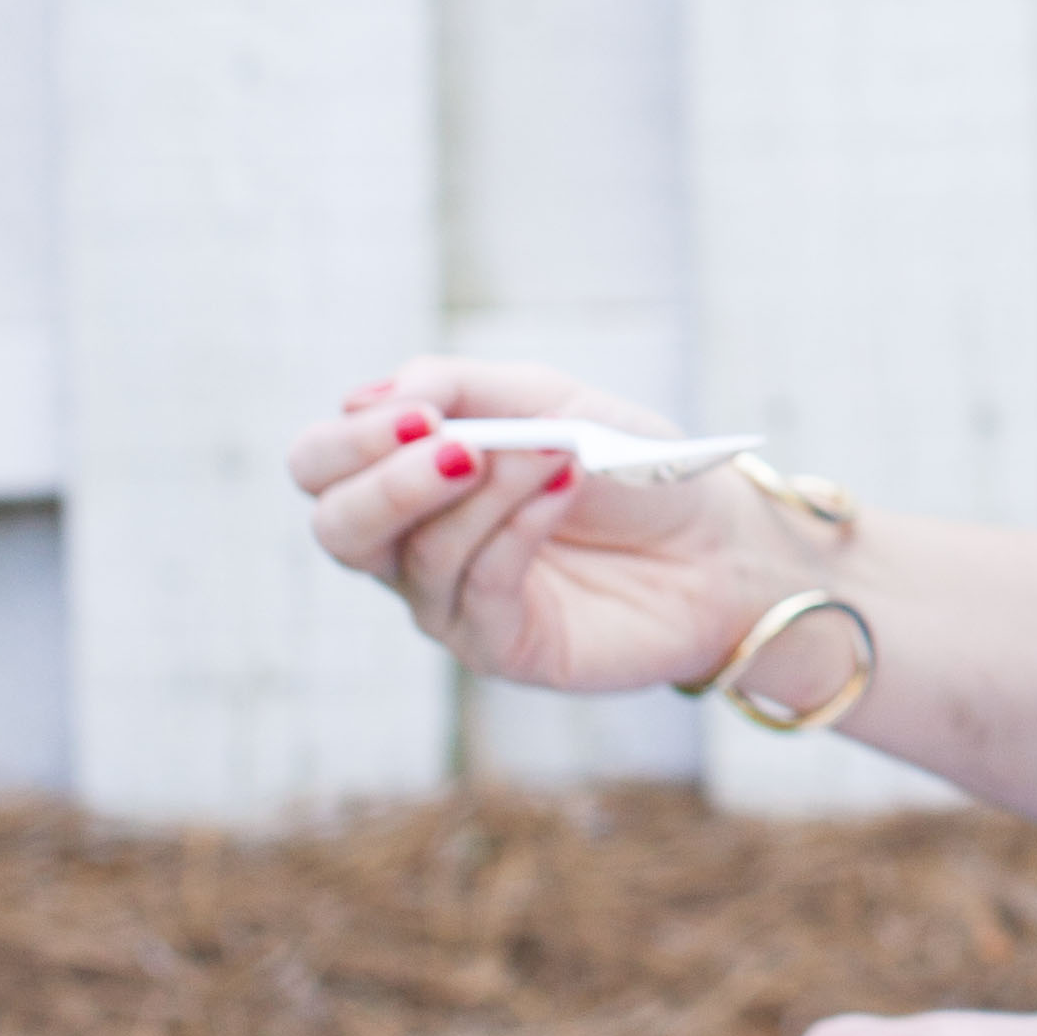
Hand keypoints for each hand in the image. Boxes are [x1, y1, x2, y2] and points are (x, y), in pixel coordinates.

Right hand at [288, 360, 767, 699]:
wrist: (715, 539)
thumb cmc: (624, 467)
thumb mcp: (546, 400)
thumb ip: (457, 389)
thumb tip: (371, 398)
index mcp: (406, 476)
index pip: (322, 464)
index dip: (351, 440)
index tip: (419, 413)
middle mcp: (411, 545)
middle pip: (336, 527)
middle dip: (388, 483)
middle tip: (457, 448)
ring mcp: (451, 602)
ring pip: (418, 556)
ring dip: (488, 493)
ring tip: (555, 453)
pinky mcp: (500, 646)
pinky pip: (480, 592)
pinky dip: (518, 531)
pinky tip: (564, 489)